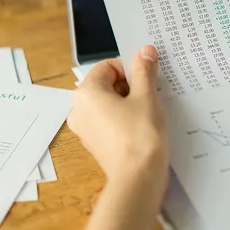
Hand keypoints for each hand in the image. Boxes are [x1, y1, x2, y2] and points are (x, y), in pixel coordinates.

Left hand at [67, 45, 167, 187]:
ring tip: (148, 111)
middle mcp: (79, 109)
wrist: (139, 178)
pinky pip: (108, 121)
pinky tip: (142, 126)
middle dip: (130, 85)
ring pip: (108, 103)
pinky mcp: (95, 143)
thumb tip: (145, 51)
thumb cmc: (141, 134)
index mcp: (86, 93)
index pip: (108, 66)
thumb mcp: (146, 96)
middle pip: (106, 84)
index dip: (130, 68)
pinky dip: (124, 119)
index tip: (148, 77)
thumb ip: (144, 71)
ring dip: (129, 102)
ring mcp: (85, 129)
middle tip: (151, 94)